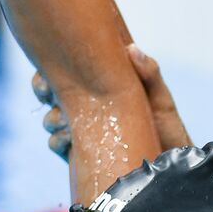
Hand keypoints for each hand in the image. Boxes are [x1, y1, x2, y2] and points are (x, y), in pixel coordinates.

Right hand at [32, 44, 190, 162]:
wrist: (169, 163)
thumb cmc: (166, 127)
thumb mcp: (161, 98)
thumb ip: (149, 73)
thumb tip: (131, 48)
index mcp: (101, 86)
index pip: (71, 68)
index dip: (55, 64)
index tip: (52, 66)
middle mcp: (87, 106)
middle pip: (51, 92)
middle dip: (43, 89)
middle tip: (49, 93)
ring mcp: (81, 129)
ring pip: (51, 119)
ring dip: (52, 117)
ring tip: (65, 120)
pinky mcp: (80, 153)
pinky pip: (57, 144)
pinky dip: (58, 140)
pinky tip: (70, 140)